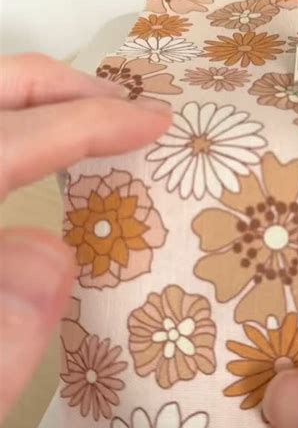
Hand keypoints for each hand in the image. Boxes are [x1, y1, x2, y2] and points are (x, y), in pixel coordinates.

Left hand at [0, 53, 170, 419]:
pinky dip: (7, 141)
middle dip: (58, 89)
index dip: (88, 125)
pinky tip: (30, 163)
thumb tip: (54, 255)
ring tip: (87, 125)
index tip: (152, 123)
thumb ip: (0, 338)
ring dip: (27, 106)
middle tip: (125, 109)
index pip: (5, 144)